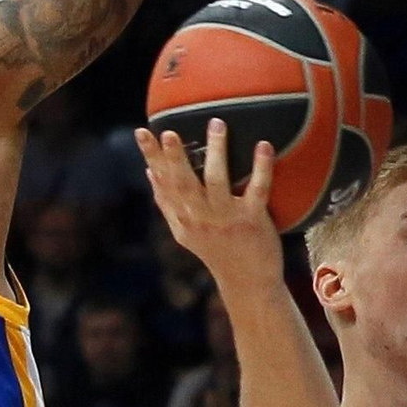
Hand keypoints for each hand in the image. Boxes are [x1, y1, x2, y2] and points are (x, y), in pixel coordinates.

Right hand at [135, 120, 285, 296]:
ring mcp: (226, 219)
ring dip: (217, 152)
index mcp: (183, 217)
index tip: (142, 133)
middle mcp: (200, 218)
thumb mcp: (185, 231)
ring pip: (217, 181)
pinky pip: (257, 190)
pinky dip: (261, 167)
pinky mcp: (253, 221)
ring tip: (217, 125)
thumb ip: (167, 203)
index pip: (163, 182)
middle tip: (169, 132)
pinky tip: (264, 146)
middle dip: (175, 157)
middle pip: (184, 183)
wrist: (247, 282)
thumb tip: (149, 172)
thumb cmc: (217, 251)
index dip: (152, 157)